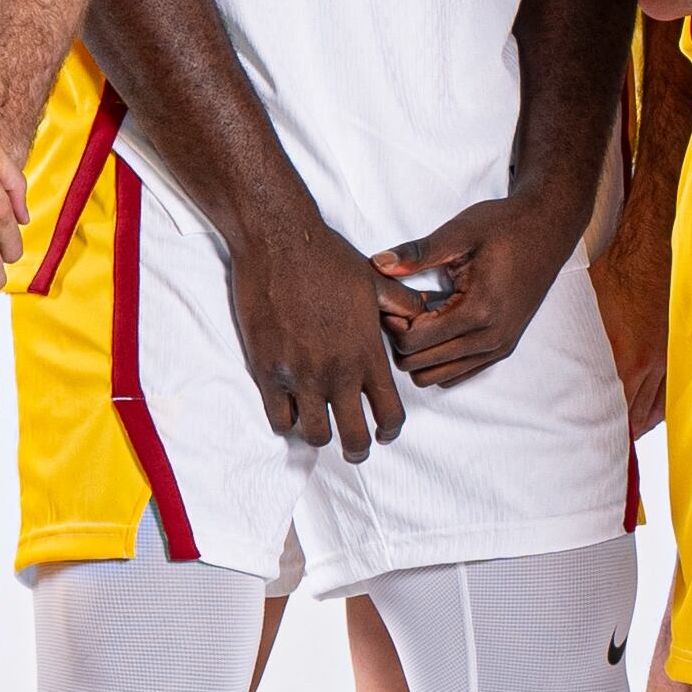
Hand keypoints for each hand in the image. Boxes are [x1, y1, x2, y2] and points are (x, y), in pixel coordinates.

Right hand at [228, 203, 410, 456]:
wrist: (279, 242)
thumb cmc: (329, 259)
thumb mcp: (377, 282)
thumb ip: (402, 306)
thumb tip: (423, 317)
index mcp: (368, 353)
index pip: (390, 413)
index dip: (390, 429)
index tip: (385, 432)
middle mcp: (338, 371)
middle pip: (353, 437)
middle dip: (357, 449)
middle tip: (356, 449)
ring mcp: (301, 375)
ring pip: (314, 434)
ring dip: (320, 435)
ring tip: (320, 426)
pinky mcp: (267, 371)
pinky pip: (279, 418)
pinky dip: (287, 421)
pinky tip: (291, 411)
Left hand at [377, 187, 592, 390]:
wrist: (549, 229)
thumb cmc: (505, 227)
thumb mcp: (460, 232)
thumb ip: (417, 253)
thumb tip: (377, 264)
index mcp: (479, 310)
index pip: (414, 343)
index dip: (393, 323)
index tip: (394, 299)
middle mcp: (491, 338)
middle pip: (420, 366)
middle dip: (403, 340)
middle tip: (403, 307)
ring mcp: (499, 347)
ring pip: (437, 377)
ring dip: (421, 352)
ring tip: (422, 317)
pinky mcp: (503, 348)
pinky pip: (458, 374)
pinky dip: (440, 357)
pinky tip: (440, 324)